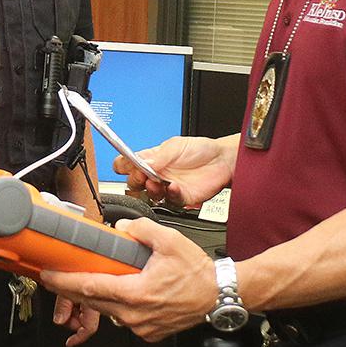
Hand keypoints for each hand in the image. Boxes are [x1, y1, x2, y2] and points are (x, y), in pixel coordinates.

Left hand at [40, 218, 214, 341]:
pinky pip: (124, 320)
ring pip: (107, 312)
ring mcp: (141, 327)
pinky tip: (123, 293)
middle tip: (59, 277)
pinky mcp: (148, 333)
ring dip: (98, 298)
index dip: (65, 282)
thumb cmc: (197, 273)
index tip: (48, 276)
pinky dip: (118, 307)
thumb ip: (141, 230)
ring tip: (94, 281)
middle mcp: (135, 314)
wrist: (218, 296)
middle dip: (73, 290)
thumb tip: (121, 228)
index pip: (91, 288)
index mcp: (136, 292)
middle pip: (93, 302)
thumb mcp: (170, 241)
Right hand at [117, 136, 232, 208]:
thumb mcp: (176, 145)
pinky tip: (175, 186)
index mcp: (152, 160)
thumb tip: (142, 162)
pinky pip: (170, 201)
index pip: (128, 165)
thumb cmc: (200, 150)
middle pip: (134, 183)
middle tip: (141, 175)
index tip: (124, 166)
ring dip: (151, 190)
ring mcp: (167, 188)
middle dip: (135, 180)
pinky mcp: (180, 198)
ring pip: (149, 196)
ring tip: (156, 182)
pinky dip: (171, 194)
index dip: (122, 167)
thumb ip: (159, 155)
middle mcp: (157, 175)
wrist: (222, 160)